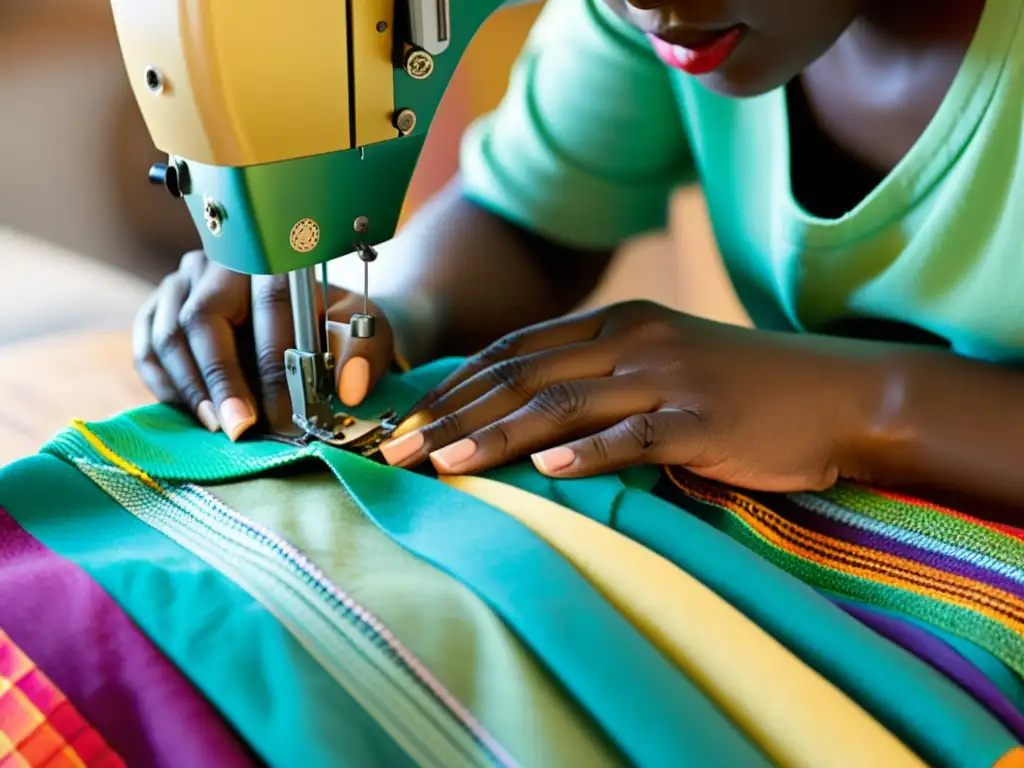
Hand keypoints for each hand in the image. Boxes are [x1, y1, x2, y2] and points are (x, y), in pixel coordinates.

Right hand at [133, 251, 394, 439]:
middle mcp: (221, 262)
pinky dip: (166, 385)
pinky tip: (197, 412)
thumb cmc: (336, 324)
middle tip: (239, 429)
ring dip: (191, 387)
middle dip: (221, 381)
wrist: (310, 315)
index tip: (279, 414)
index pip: (268, 304)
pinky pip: (147, 348)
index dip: (271, 364)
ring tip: (218, 425)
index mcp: (276, 258)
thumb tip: (350, 387)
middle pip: (203, 318)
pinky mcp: (160, 307)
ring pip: (168, 334)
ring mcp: (184, 281)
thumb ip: (363, 352)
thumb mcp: (364, 329)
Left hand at [380, 300, 880, 491]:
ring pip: (563, 403)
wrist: (835, 393)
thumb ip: (594, 381)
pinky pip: (635, 436)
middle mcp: (631, 340)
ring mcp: (667, 376)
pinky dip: (588, 453)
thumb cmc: (738, 389)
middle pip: (520, 377)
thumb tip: (518, 420)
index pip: (510, 353)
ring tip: (442, 465)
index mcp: (614, 323)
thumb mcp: (658, 366)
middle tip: (394, 452)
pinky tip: (546, 470)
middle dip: (451, 416)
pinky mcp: (703, 418)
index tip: (402, 424)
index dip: (451, 388)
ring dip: (496, 435)